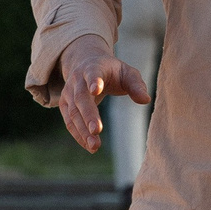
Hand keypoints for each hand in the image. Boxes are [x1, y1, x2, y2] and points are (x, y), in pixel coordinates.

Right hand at [54, 34, 150, 153]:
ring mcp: (69, 92)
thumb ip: (136, 85)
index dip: (94, 81)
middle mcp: (77, 79)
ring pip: (73, 112)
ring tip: (94, 146)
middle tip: (97, 130)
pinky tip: (89, 146)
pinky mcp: (65, 104)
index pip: (93, 74)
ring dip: (83, 130)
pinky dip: (78, 135)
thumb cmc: (111, 71)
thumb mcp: (127, 73)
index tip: (96, 90)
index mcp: (93, 68)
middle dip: (88, 114)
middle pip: (81, 97)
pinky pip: (70, 122)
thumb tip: (145, 100)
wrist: (85, 63)